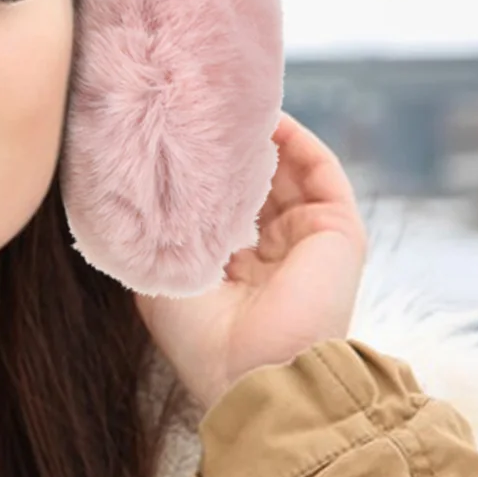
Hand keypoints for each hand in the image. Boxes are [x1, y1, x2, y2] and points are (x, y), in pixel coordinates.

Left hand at [133, 112, 367, 413]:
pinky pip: (320, 169)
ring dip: (262, 137)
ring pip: (288, 170)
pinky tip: (267, 117)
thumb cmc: (200, 338)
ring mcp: (307, 240)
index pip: (218, 207)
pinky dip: (297, 139)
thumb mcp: (162, 278)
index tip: (173, 138)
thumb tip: (139, 187)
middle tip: (201, 110)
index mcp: (231, 270)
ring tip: (230, 104)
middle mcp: (271, 254)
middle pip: (254, 183)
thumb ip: (159, 233)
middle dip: (229, 148)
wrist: (255, 372)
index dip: (198, 173)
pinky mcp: (339, 230)